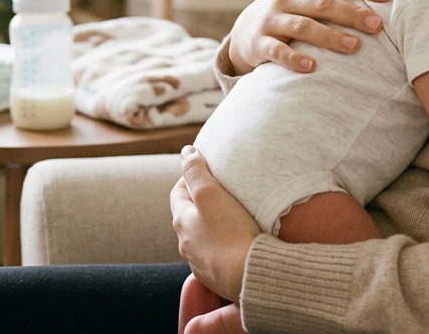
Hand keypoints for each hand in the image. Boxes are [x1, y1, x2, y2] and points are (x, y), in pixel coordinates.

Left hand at [170, 147, 260, 300]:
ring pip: (201, 237)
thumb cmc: (231, 232)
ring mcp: (200, 262)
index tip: (206, 171)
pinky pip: (216, 255)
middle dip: (201, 202)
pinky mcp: (216, 276)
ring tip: (232, 217)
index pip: (178, 192)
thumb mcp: (210, 193)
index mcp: (182, 222)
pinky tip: (237, 243)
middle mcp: (186, 244)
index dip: (190, 178)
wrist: (250, 275)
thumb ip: (195, 170)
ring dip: (211, 225)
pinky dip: (222, 245)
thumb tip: (186, 152)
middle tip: (221, 191)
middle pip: (189, 216)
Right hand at [225, 0, 391, 74]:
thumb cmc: (290, 7)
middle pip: (323, 4)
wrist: (245, 30)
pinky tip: (312, 67)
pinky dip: (294, 58)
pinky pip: (277, 51)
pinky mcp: (260, 43)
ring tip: (354, 47)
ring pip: (303, 27)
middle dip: (351, 13)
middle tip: (378, 25)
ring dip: (329, 37)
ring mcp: (272, 20)